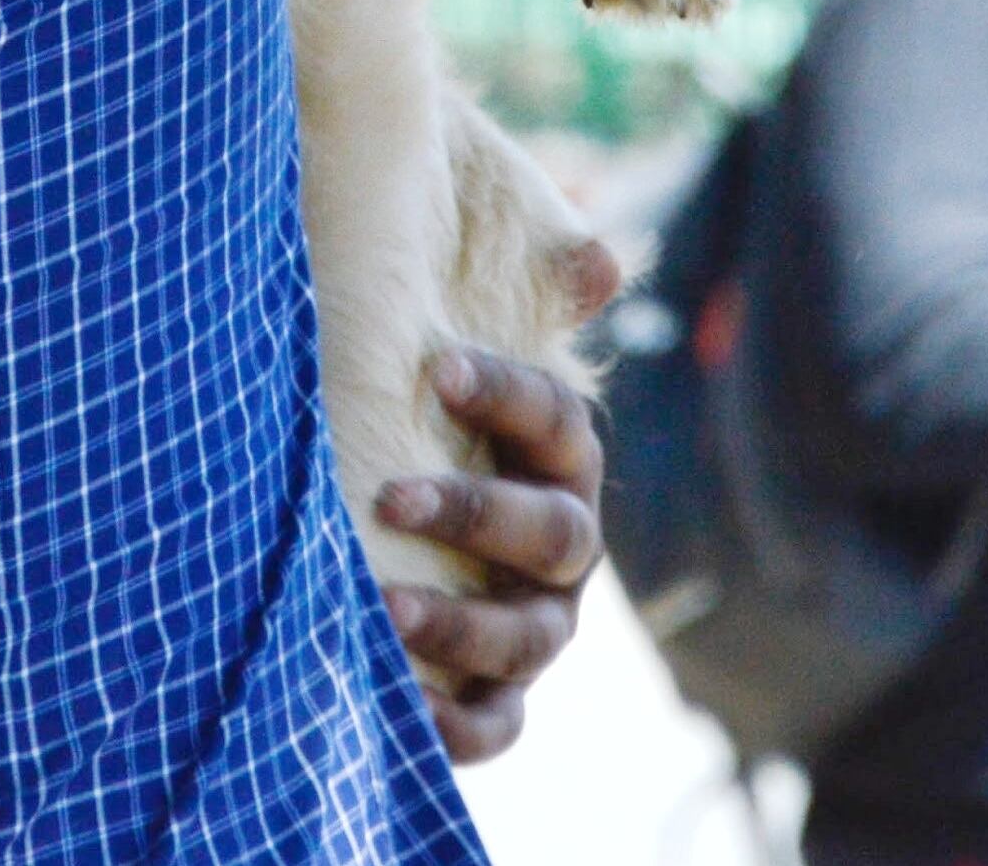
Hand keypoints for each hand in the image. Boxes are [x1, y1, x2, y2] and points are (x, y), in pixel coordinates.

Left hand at [376, 346, 605, 763]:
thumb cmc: (434, 434)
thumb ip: (523, 308)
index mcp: (559, 463)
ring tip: (385, 608)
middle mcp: (564, 549)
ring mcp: (538, 628)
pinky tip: (405, 713)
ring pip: (524, 636)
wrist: (413, 546)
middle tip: (389, 496)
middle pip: (550, 534)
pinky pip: (496, 725)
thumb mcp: (466, 376)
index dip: (507, 396)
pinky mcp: (499, 700)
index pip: (557, 423)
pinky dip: (457, 729)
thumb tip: (602, 257)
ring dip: (460, 625)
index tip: (437, 370)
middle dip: (474, 513)